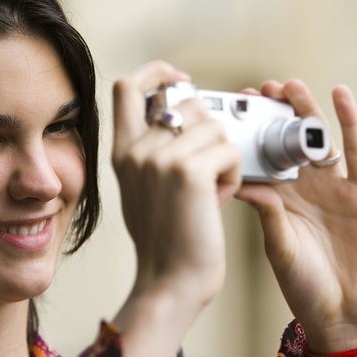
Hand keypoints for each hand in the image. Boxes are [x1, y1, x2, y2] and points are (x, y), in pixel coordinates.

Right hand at [111, 61, 241, 356]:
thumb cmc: (166, 243)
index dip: (158, 72)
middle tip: (210, 169)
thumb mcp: (143, 190)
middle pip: (188, 103)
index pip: (128, 86)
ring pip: (215, 127)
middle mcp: (136, 150)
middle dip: (211, 130)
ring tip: (213, 190)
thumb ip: (151, 153)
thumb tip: (179, 119)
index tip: (182, 80)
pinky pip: (230, 150)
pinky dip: (235, 174)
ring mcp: (161, 158)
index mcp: (122, 152)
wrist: (170, 284)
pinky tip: (222, 198)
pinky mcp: (190, 172)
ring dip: (225, 156)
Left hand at [236, 81, 356, 351]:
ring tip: (289, 86)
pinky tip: (339, 95)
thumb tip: (242, 180)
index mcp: (278, 199)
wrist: (344, 313)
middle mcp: (304, 188)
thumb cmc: (305, 286)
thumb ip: (267, 212)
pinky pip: (356, 151)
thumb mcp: (278, 246)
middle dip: (274, 114)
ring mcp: (334, 187)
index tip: (229, 110)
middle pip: (287, 140)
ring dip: (305, 110)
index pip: (260, 157)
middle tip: (258, 91)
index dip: (248, 133)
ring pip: (317, 139)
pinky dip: (349, 122)